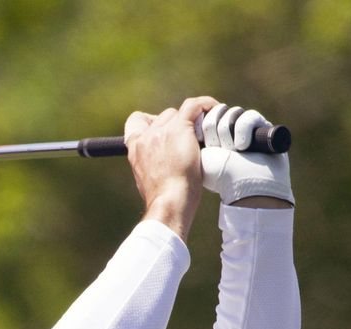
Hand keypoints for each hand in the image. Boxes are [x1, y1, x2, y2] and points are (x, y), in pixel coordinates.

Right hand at [124, 96, 219, 240]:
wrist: (169, 203)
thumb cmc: (164, 200)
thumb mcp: (148, 181)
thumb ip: (152, 165)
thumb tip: (164, 163)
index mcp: (135, 150)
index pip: (136, 122)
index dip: (151, 122)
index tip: (164, 131)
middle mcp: (145, 137)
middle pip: (163, 117)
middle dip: (176, 125)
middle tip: (190, 140)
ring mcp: (162, 131)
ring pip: (178, 114)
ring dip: (190, 122)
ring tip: (203, 135)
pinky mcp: (179, 128)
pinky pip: (194, 105)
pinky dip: (205, 105)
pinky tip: (215, 109)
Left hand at [200, 103, 293, 206]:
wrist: (240, 187)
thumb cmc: (214, 175)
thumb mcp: (193, 151)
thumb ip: (187, 128)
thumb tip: (193, 111)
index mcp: (209, 135)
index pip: (203, 112)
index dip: (202, 126)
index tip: (200, 142)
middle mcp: (226, 130)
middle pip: (216, 111)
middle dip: (213, 131)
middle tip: (218, 150)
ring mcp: (244, 128)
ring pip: (231, 113)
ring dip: (227, 134)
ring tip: (232, 151)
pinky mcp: (261, 127)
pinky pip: (248, 117)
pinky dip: (242, 132)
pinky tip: (242, 147)